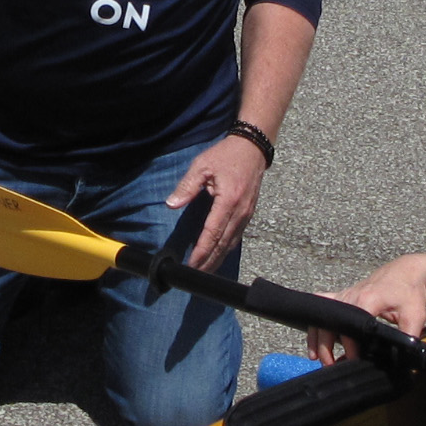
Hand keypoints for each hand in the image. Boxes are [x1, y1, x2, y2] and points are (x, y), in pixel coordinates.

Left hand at [166, 131, 267, 269]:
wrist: (252, 148)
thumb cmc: (225, 155)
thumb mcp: (202, 166)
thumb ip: (187, 186)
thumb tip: (172, 204)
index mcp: (227, 201)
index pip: (212, 233)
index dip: (202, 252)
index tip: (191, 265)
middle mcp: (240, 212)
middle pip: (223, 244)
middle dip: (209, 262)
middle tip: (195, 276)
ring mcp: (247, 215)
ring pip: (231, 243)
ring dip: (218, 259)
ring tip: (205, 271)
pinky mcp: (249, 214)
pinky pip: (237, 236)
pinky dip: (226, 249)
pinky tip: (218, 255)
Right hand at [305, 254, 425, 363]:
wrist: (406, 272)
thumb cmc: (409, 293)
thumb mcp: (414, 316)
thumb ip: (408, 337)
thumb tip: (404, 358)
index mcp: (367, 300)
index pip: (350, 325)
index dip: (349, 346)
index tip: (353, 360)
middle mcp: (350, 297)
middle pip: (329, 323)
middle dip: (327, 347)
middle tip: (332, 365)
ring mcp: (343, 295)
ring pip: (321, 317)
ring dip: (317, 338)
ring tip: (320, 358)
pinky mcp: (341, 296)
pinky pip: (321, 308)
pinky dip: (316, 323)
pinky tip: (315, 340)